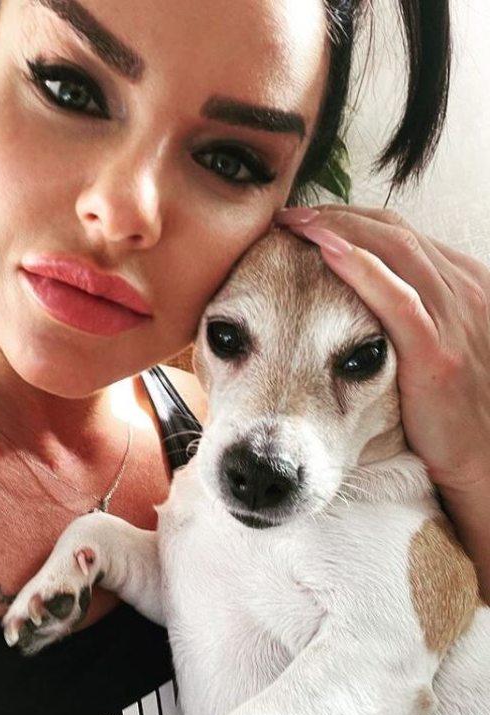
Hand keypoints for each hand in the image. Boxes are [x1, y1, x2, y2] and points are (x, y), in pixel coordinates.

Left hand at [273, 204, 489, 496]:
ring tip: (294, 223)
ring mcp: (453, 318)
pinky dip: (363, 269)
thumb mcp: (434, 341)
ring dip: (340, 230)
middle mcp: (462, 289)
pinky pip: (398, 300)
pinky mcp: (437, 352)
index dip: (349, 220)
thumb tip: (355, 288)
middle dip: (337, 216)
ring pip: (396, 252)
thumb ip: (405, 309)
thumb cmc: (447, 401)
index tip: (305, 220)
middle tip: (289, 214)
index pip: (398, 234)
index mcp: (460, 282)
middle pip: (393, 232)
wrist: (482, 454)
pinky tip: (327, 252)